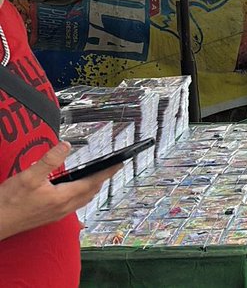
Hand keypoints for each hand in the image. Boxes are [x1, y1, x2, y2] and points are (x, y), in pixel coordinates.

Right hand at [0, 143, 120, 241]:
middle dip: (101, 179)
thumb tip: (65, 146)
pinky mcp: (48, 218)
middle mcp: (63, 208)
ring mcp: (56, 215)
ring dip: (91, 188)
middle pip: (90, 192)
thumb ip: (48, 160)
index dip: (107, 171)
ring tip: (96, 177)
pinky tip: (73, 194)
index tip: (120, 163)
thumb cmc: (8, 203)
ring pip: (81, 200)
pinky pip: (72, 207)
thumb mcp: (28, 176)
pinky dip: (79, 197)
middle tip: (110, 168)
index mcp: (62, 197)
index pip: (92, 182)